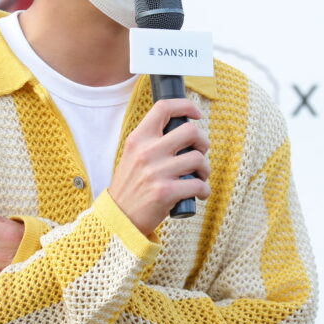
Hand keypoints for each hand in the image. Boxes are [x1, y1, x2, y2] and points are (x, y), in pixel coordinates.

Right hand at [108, 98, 210, 237]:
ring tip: (198, 176)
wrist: (119, 217)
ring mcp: (157, 172)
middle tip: (199, 152)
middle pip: (190, 131)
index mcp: (138, 138)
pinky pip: (199, 185)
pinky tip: (199, 193)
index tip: (196, 115)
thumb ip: (152, 141)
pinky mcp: (166, 192)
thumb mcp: (133, 155)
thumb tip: (182, 129)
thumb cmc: (131, 185)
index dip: (185, 106)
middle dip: (202, 142)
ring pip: (199, 159)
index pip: (164, 108)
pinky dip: (204, 190)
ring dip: (205, 169)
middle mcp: (147, 152)